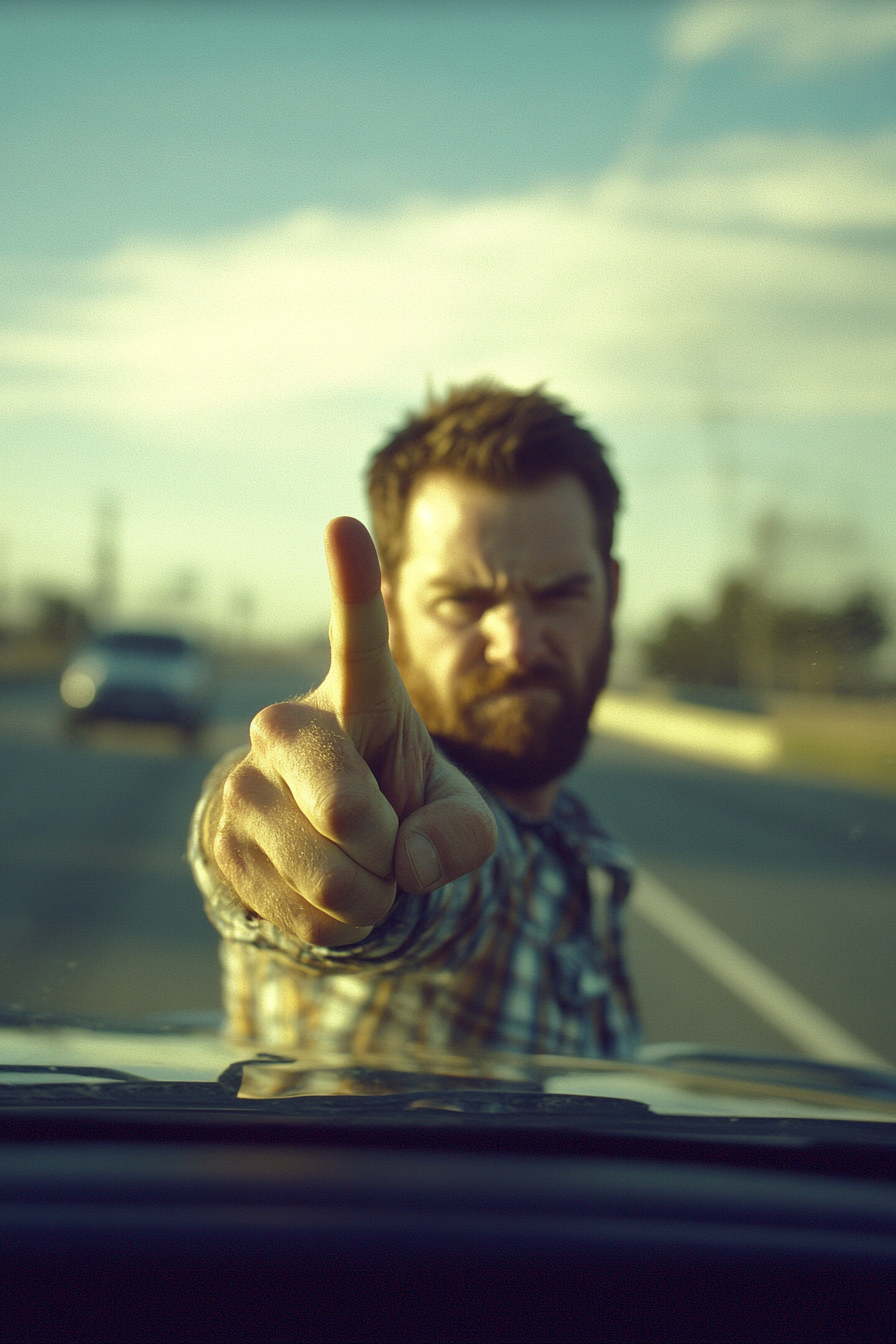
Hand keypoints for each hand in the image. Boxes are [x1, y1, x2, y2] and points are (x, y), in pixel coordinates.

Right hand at [208, 517, 497, 946]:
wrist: (334, 848)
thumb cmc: (403, 807)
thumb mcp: (457, 818)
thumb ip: (463, 837)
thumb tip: (411, 862)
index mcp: (357, 697)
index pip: (357, 638)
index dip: (352, 584)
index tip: (344, 524)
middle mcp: (286, 726)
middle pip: (343, 805)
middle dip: (386, 848)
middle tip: (392, 847)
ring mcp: (244, 782)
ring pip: (325, 872)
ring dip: (367, 894)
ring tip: (363, 866)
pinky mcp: (220, 840)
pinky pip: (301, 913)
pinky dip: (337, 923)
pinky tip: (330, 890)